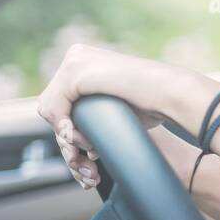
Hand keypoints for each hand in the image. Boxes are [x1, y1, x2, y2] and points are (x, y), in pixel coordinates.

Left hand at [36, 44, 204, 189]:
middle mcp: (77, 55)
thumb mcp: (113, 106)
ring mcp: (75, 60)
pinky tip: (85, 139)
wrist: (170, 94)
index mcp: (86, 60)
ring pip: (49, 108)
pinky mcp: (75, 72)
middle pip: (52, 104)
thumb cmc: (153, 104)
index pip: (61, 99)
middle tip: (84, 164)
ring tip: (91, 150)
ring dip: (67, 136)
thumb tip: (69, 132)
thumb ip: (93, 110)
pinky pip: (54, 108)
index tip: (86, 156)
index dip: (70, 130)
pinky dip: (66, 129)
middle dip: (66, 139)